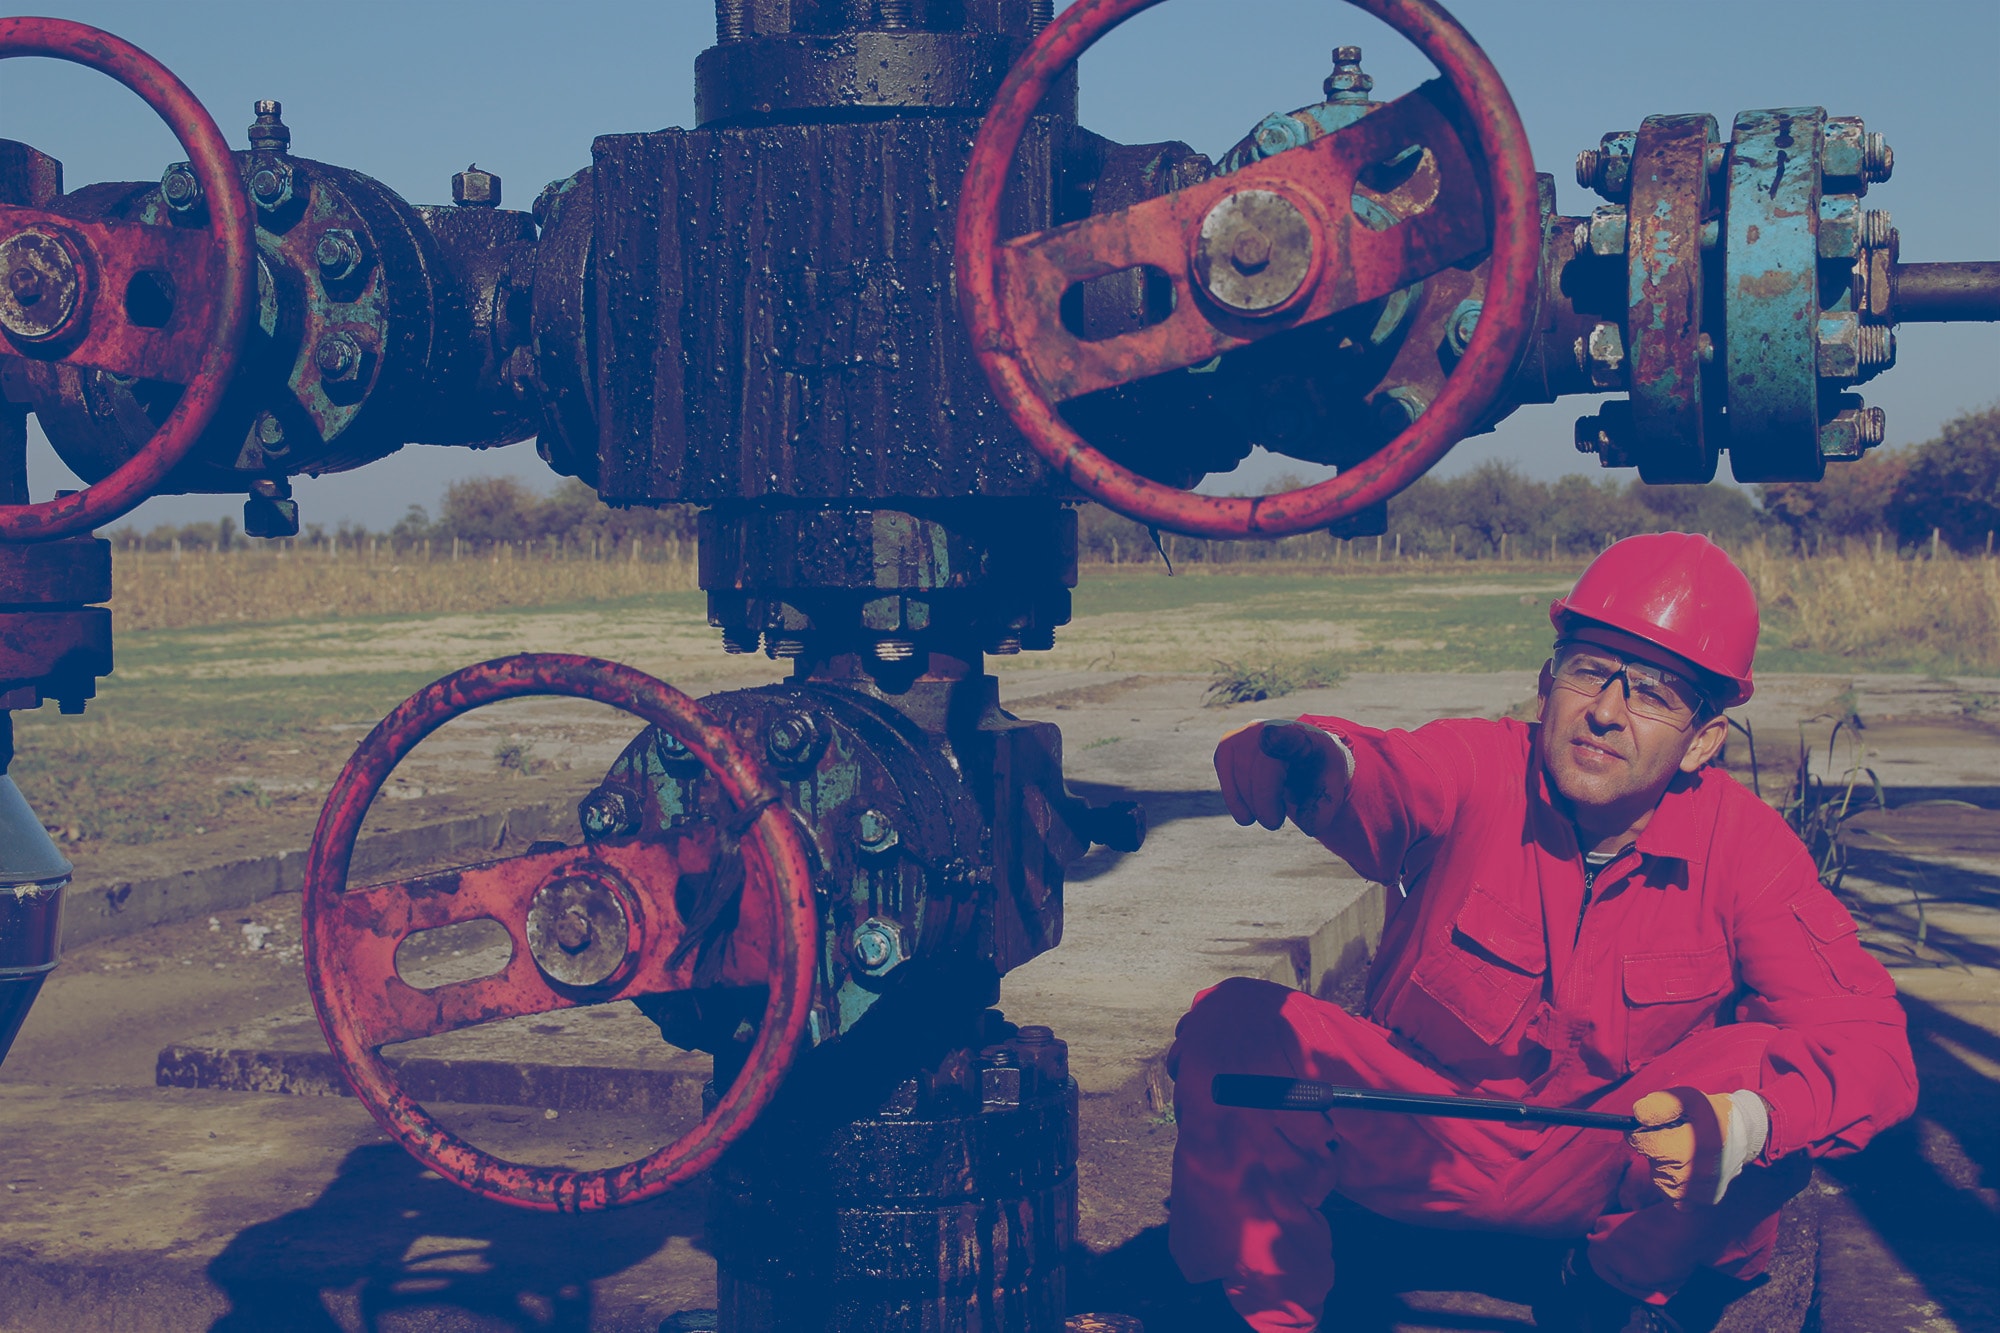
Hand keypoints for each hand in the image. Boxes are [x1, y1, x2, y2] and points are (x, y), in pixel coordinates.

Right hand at [1214, 720, 1348, 833]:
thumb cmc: (1318, 774)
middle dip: (1264, 802)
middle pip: (1260, 769)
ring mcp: (1247, 733)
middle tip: (1274, 824)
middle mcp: (1270, 727)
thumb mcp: (1331, 791)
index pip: (1285, 735)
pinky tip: (1246, 814)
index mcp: (1302, 737)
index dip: (1275, 738)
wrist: (1304, 757)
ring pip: (1239, 772)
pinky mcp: (1229, 743)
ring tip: (1267, 818)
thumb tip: (1308, 825)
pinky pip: (1224, 769)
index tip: (1270, 738)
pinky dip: (1233, 797)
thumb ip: (1323, 810)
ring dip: (1250, 804)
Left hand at [1629, 1087, 1734, 1203]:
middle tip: (1672, 1138)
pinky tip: (1689, 1169)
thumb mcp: (1685, 1098)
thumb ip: (1659, 1105)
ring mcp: (1702, 1189)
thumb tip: (1638, 1116)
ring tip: (1682, 1152)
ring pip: (1662, 1183)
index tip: (1649, 1128)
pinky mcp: (1709, 1198)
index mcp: (1687, 1145)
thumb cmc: (1711, 1112)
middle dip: (1656, 1149)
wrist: (1745, 1131)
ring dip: (1665, 1168)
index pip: (1643, 1144)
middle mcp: (1694, 1173)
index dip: (1640, 1133)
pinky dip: (1678, 1186)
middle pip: (1653, 1163)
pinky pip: (1678, 1199)